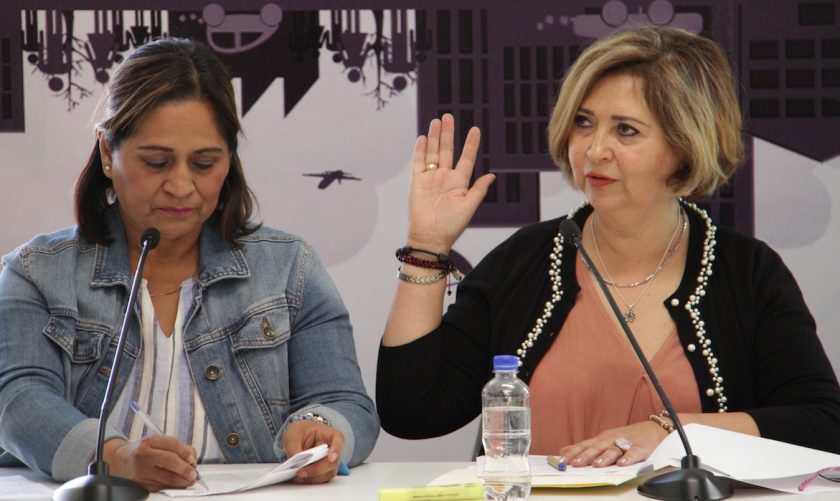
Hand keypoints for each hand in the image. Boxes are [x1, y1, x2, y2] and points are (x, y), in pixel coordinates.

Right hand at [103, 436, 197, 491]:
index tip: (193, 459)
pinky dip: (175, 486)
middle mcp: (144, 457)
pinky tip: (179, 483)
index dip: (186, 452)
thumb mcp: (157, 442)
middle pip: (170, 461)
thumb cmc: (143, 451)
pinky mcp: (144, 486)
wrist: (121, 462)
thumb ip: (177, 447)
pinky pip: (164, 487)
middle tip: (194, 473)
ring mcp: (142, 473)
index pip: (172, 445)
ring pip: (168, 478)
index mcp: (148, 442)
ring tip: (190, 479)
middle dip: (185, 468)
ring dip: (183, 480)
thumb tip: (192, 459)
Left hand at [284, 419, 344, 483]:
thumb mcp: (293, 435)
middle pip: (332, 462)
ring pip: (328, 473)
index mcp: (330, 434)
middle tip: (301, 472)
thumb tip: (295, 464)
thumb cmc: (301, 431)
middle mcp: (334, 449)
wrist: (300, 435)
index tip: (331, 458)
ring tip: (298, 476)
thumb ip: (294, 448)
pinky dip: (311, 480)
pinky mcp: (325, 471)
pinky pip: (322, 479)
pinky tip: (300, 478)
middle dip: (317, 469)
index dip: (336, 450)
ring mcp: (331, 462)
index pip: (338, 440)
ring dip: (313, 477)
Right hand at [407, 113, 494, 251]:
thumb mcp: (469, 207)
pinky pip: (419, 162)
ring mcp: (431, 178)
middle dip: (448, 133)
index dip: (471, 144)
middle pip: (447, 150)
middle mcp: (445, 177)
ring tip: (437, 121)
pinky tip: (424, 137)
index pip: (466, 158)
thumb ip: (479, 190)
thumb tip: (492, 176)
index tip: (475, 129)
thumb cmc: (451, 226)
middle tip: (448, 116)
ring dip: (435, 137)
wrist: (430, 237)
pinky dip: (421, 150)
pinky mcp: (418, 182)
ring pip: (433, 152)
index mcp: (459, 182)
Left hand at [557, 421, 667, 467]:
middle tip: (574, 463)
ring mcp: (626, 442)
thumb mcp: (604, 439)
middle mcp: (612, 439)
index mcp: (602, 439)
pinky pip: (634, 453)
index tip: (561, 460)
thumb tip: (564, 451)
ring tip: (596, 464)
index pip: (584, 445)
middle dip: (584, 456)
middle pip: (596, 448)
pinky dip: (628, 458)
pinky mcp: (641, 447)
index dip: (573, 452)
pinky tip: (622, 463)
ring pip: (614, 450)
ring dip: (604, 457)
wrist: (655, 429)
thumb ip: (586, 446)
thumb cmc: (627, 436)